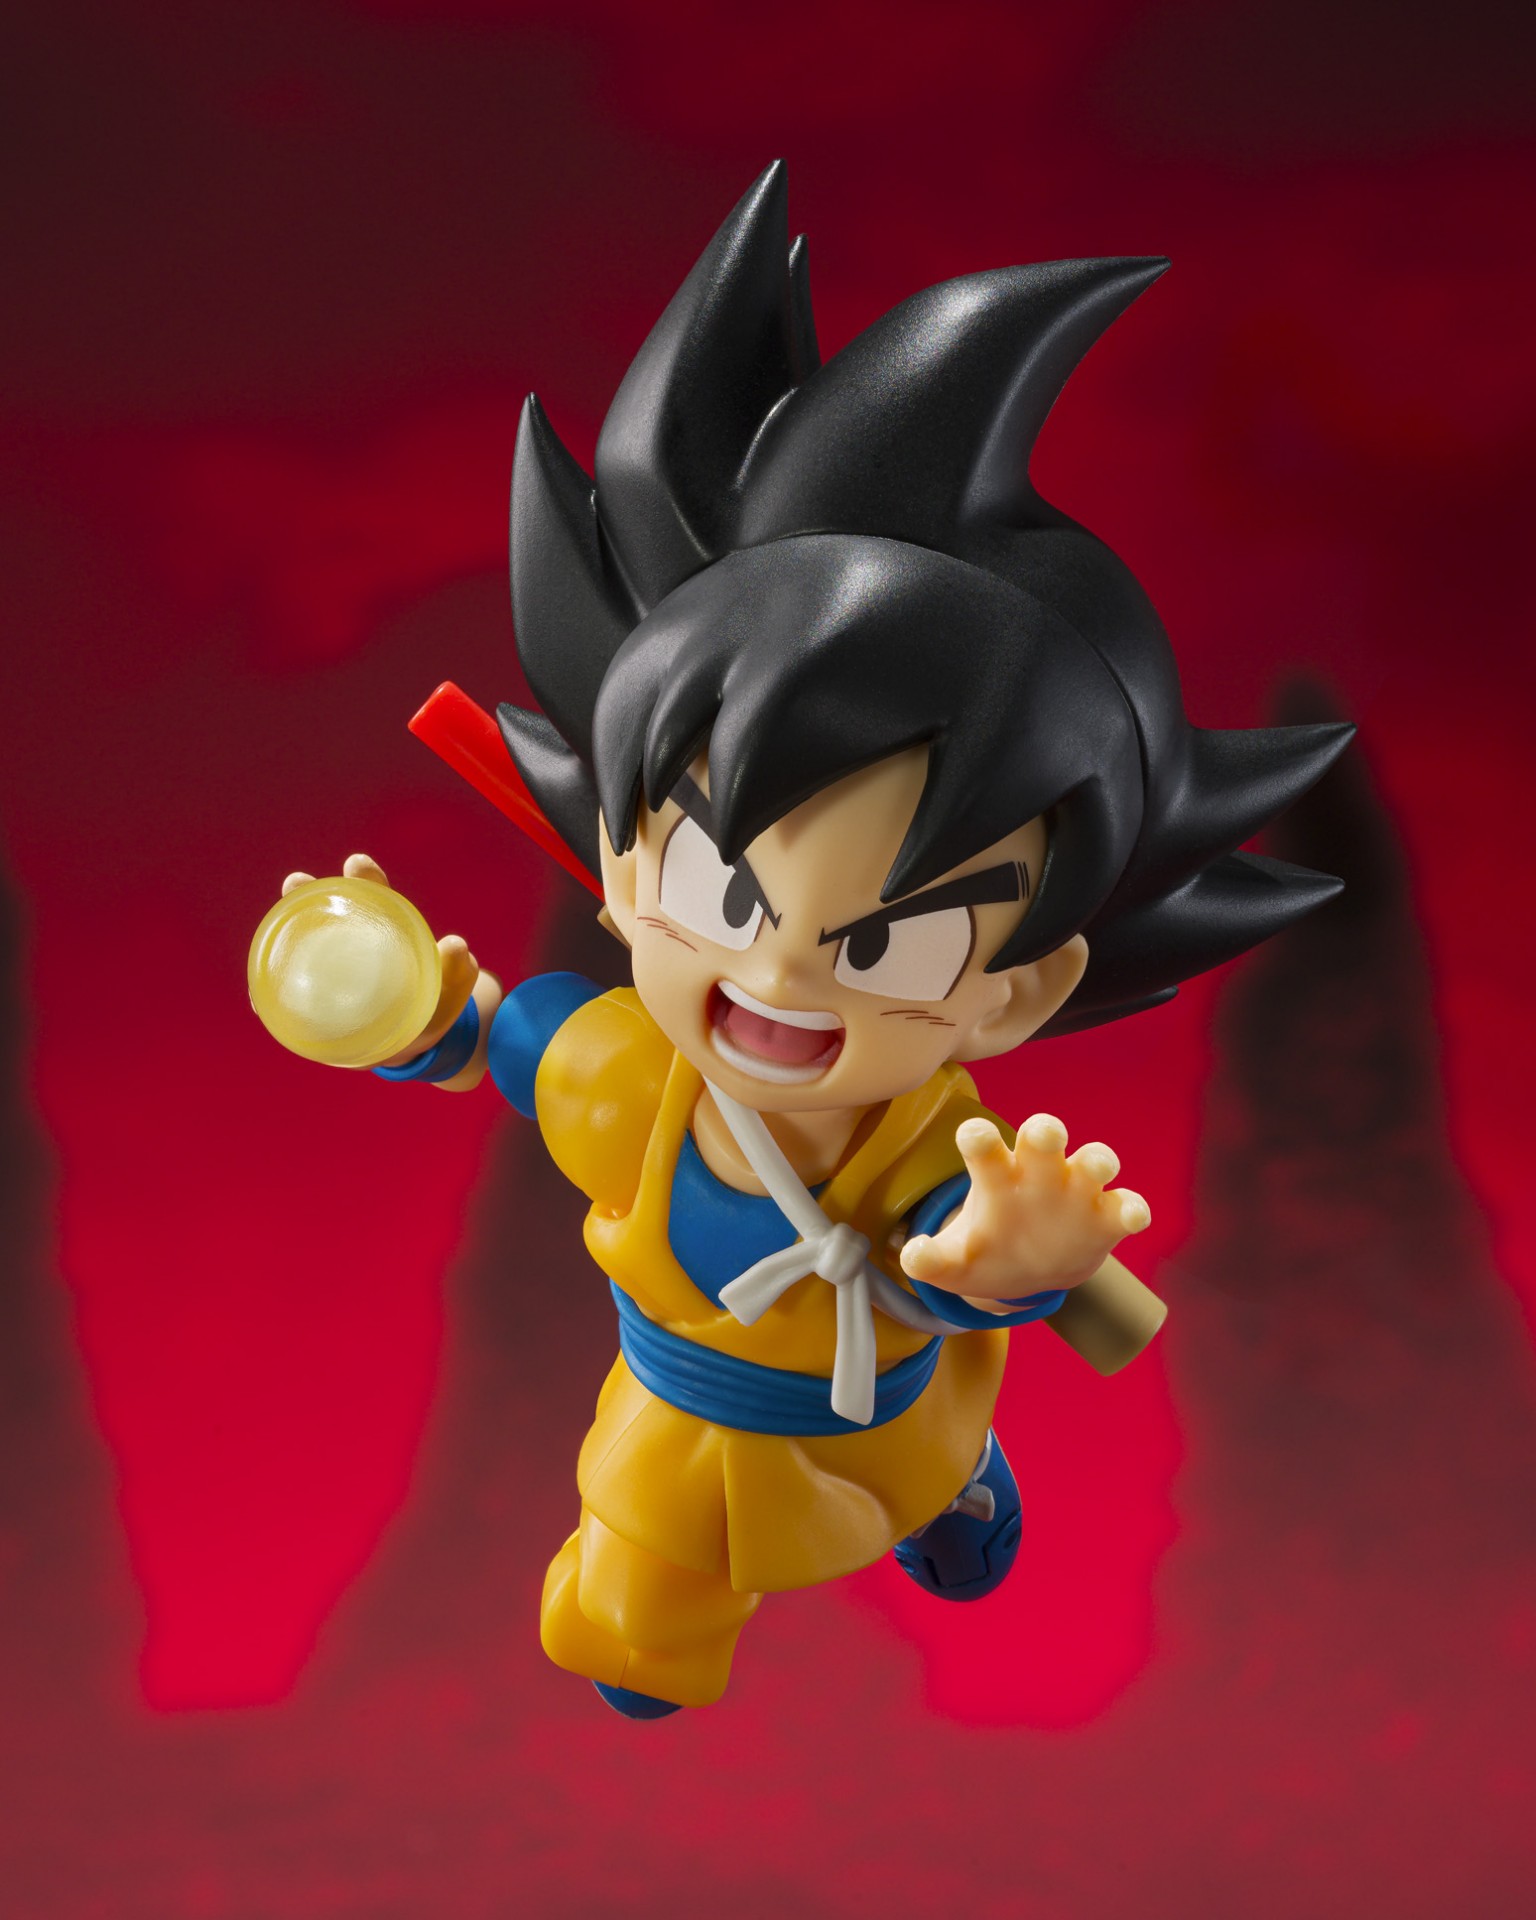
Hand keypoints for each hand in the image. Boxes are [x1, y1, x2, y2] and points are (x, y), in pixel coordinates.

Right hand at [282, 853, 480, 1065]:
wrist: (411, 1049)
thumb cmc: (430, 1010)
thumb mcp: (447, 993)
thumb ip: (456, 972)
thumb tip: (455, 945)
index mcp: (388, 935)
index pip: (377, 899)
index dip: (366, 879)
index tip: (357, 863)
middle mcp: (354, 947)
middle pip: (329, 914)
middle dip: (310, 892)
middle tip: (295, 881)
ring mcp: (331, 974)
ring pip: (302, 948)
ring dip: (282, 936)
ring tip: (269, 934)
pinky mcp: (316, 1005)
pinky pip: (290, 995)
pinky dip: (273, 994)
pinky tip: (259, 996)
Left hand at [899, 1113, 1149, 1302]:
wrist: (1028, 1271)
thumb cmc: (987, 1251)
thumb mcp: (955, 1261)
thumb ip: (931, 1260)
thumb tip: (910, 1256)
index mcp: (996, 1175)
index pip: (984, 1144)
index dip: (979, 1137)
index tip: (973, 1137)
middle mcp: (1038, 1173)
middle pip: (1045, 1134)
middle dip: (1046, 1129)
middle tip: (1043, 1132)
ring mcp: (1076, 1192)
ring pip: (1095, 1160)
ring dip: (1098, 1160)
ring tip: (1096, 1171)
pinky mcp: (1107, 1219)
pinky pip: (1127, 1205)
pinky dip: (1132, 1208)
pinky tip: (1133, 1216)